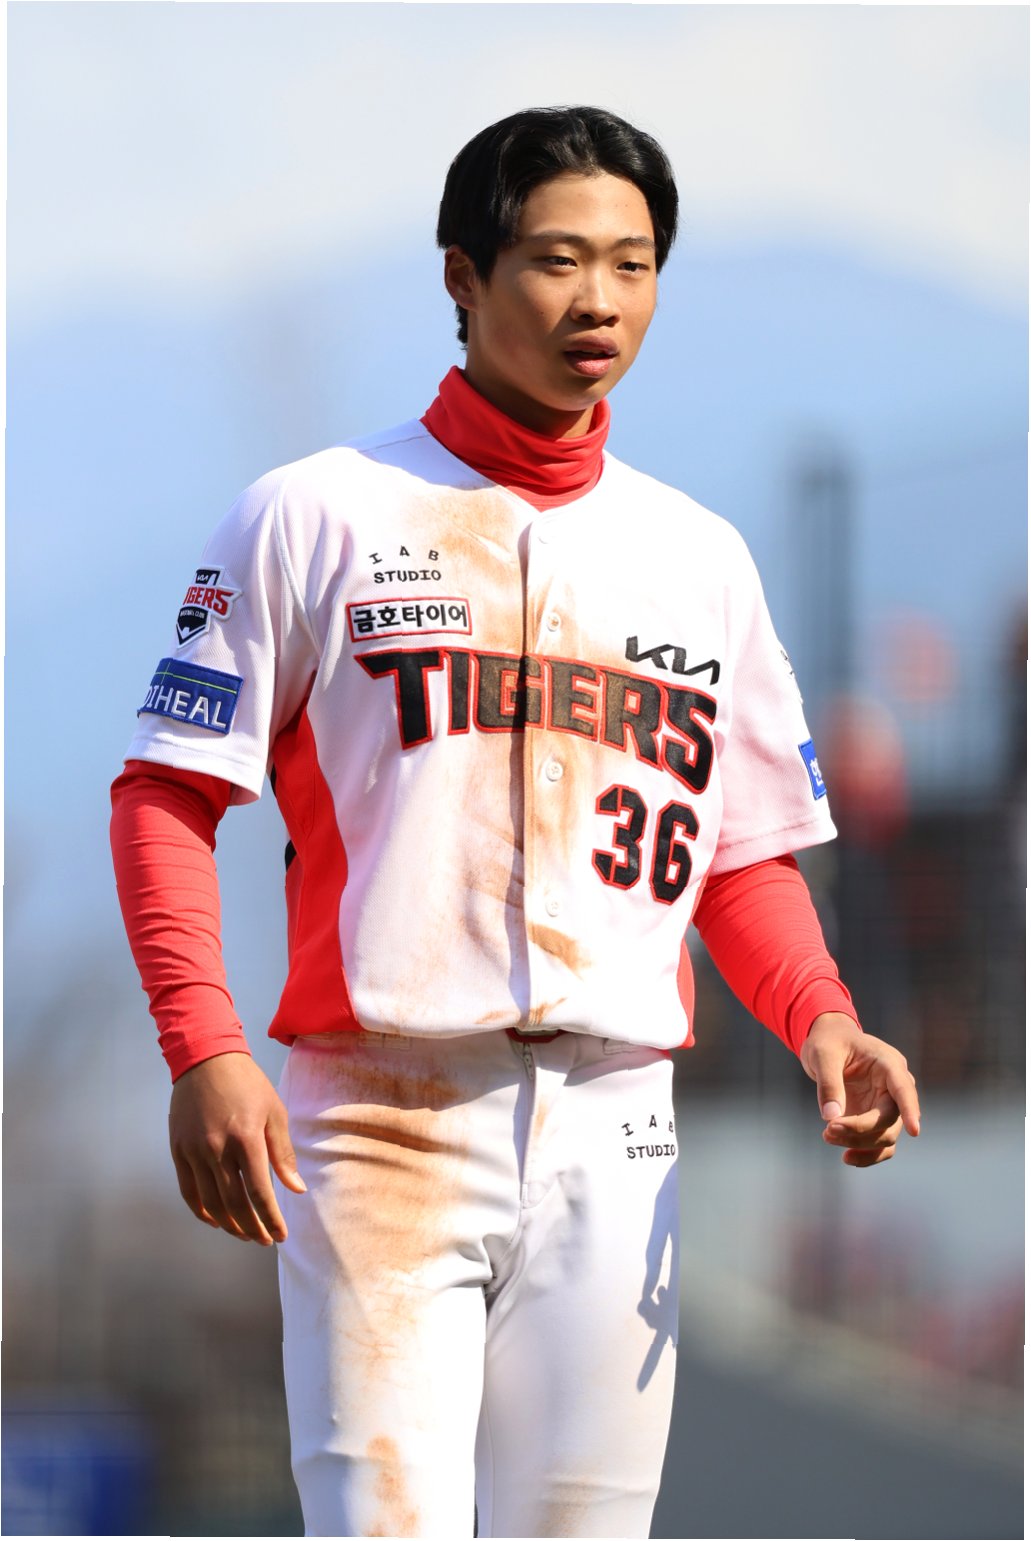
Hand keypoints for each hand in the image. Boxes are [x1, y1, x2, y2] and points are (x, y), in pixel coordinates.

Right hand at [169, 1052, 305, 1243]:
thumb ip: (283, 1153)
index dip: (270, 1218)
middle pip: (234, 1204)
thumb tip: (296, 1189)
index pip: (259, 1192)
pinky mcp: (178, 1150)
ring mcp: (194, 1151)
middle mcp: (217, 1148)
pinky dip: (202, 1211)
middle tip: (264, 1240)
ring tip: (245, 1234)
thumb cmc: (248, 1084)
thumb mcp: (274, 1112)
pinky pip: (189, 1191)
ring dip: (229, 1225)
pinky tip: (217, 1220)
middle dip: (252, 1228)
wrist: (206, 1059)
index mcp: (246, 1138)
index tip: (280, 1236)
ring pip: (211, 1202)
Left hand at [799, 1013, 920, 1168]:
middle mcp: (894, 1087)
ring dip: (859, 1143)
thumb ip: (828, 1083)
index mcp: (889, 1064)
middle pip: (890, 1119)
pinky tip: (847, 1157)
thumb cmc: (829, 1041)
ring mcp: (886, 1106)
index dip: (910, 1109)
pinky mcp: (876, 1120)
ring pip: (886, 1136)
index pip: (904, 1089)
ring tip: (827, 1136)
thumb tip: (832, 1118)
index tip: (914, 1131)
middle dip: (860, 1129)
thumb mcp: (823, 1054)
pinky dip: (866, 1155)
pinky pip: (880, 1145)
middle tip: (828, 1130)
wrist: (829, 1042)